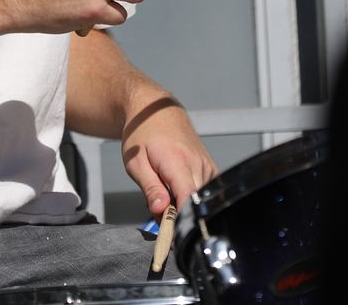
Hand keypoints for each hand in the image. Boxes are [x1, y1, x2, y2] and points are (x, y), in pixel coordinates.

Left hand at [122, 91, 216, 216]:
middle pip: (195, 205)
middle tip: (155, 209)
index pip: (188, 201)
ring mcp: (207, 166)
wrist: (155, 110)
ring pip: (200, 200)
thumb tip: (161, 212)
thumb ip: (150, 189)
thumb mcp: (136, 163)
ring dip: (181, 206)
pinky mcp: (211, 168)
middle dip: (176, 217)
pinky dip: (189, 197)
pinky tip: (175, 188)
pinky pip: (204, 192)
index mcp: (178, 163)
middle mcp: (198, 165)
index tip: (169, 237)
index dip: (180, 222)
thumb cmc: (142, 134)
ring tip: (163, 192)